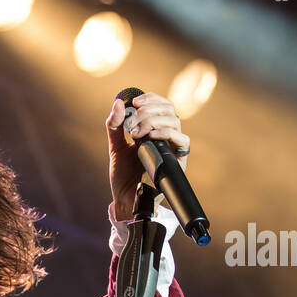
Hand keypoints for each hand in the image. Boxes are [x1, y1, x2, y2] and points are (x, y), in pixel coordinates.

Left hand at [106, 93, 190, 217]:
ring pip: (175, 122)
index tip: (135, 101)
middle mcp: (166, 137)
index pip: (161, 105)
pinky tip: (150, 136)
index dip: (151, 99)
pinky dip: (166, 133)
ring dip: (153, 121)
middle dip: (149, 110)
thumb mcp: (116, 146)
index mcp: (154, 130)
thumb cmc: (123, 174)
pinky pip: (182, 140)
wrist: (125, 197)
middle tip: (131, 121)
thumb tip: (118, 103)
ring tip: (135, 133)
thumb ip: (114, 125)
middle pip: (169, 110)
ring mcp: (173, 148)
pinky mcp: (178, 160)